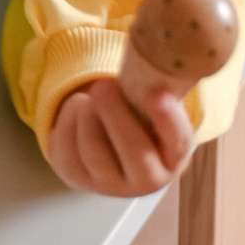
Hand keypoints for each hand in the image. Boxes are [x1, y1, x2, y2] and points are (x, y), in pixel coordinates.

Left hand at [46, 77, 194, 197]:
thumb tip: (150, 60)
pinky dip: (67, 118)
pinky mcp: (76, 177)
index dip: (168, 119)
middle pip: (133, 152)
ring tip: (92, 94)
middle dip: (115, 115)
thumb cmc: (138, 120)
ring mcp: (109, 184)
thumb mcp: (152, 109)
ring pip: (94, 150)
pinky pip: (66, 148)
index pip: (178, 141)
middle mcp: (147, 181)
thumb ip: (154, 91)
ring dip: (87, 114)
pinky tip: (77, 106)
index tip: (157, 94)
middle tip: (102, 84)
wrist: (108, 149)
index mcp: (173, 158)